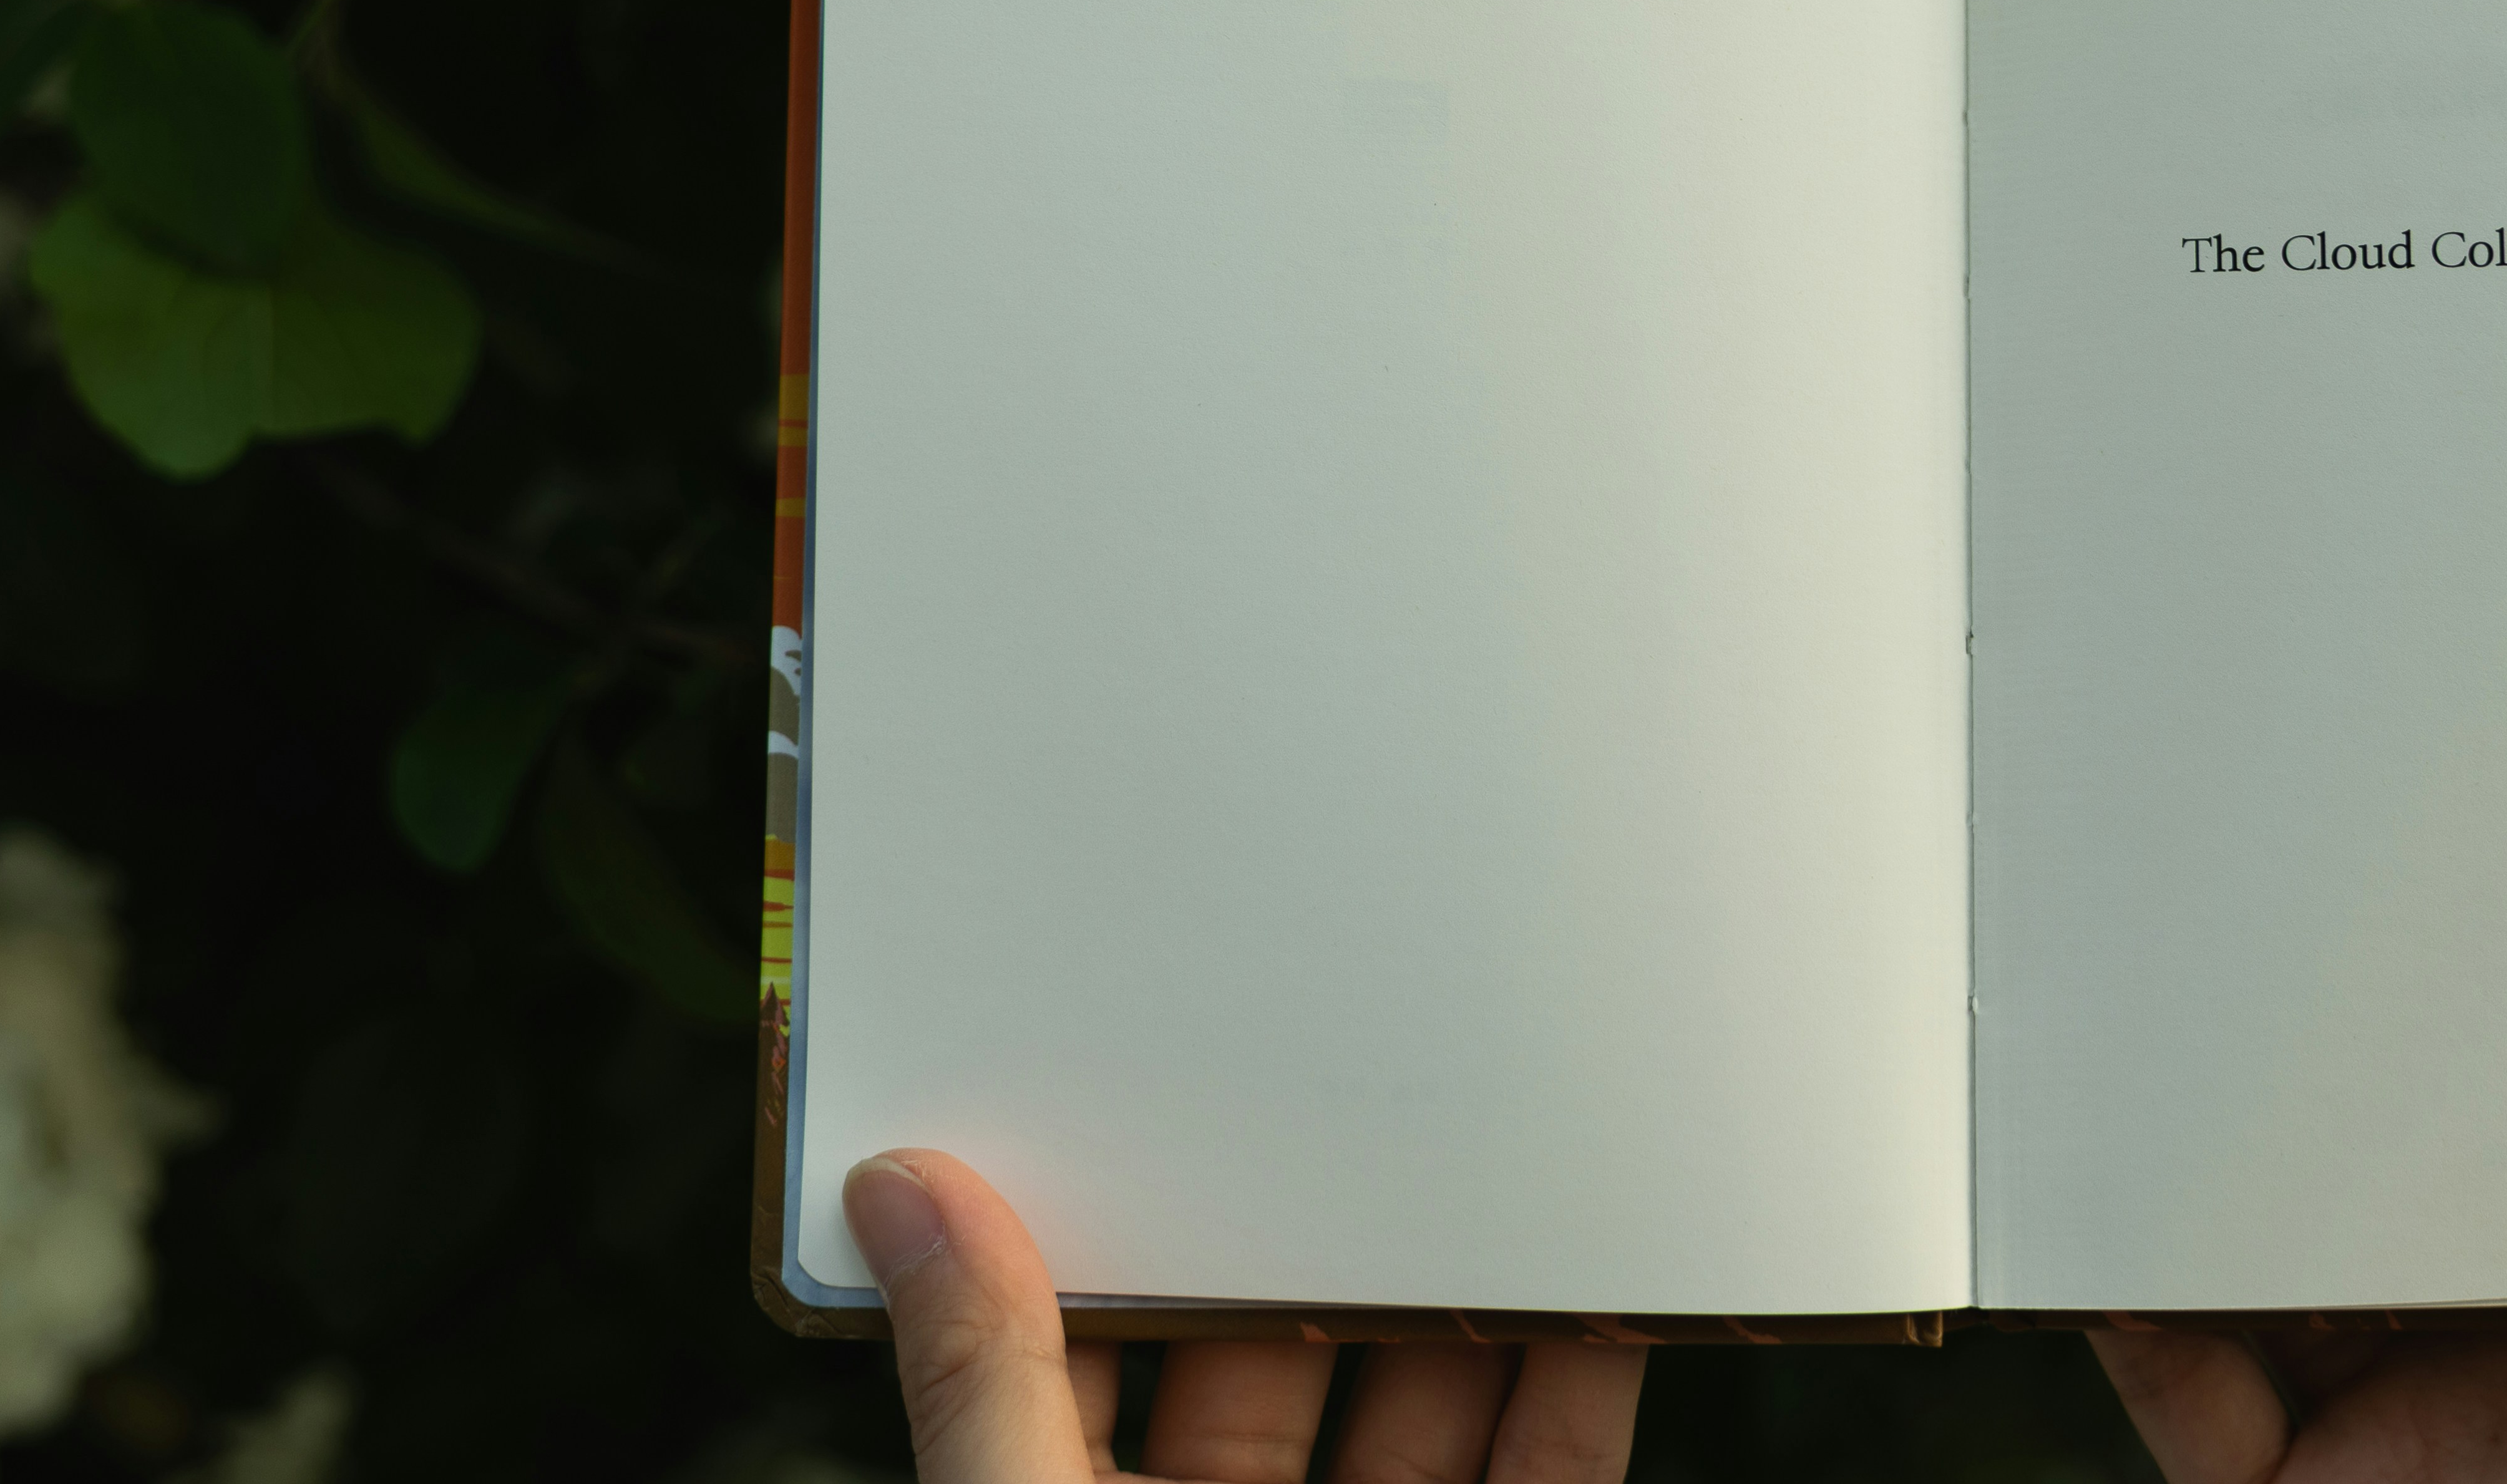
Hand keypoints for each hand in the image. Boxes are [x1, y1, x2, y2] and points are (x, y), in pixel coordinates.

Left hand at [840, 1152, 1644, 1483]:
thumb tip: (903, 1187)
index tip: (1139, 1077)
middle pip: (1269, 1357)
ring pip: (1418, 1404)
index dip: (1108, 1218)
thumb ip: (986, 1387)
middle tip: (1343, 1062)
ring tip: (1492, 1133)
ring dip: (1457, 1284)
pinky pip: (1545, 1472)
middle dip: (1310, 1228)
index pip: (1084, 1351)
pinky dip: (1579, 1379)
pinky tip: (1603, 1281)